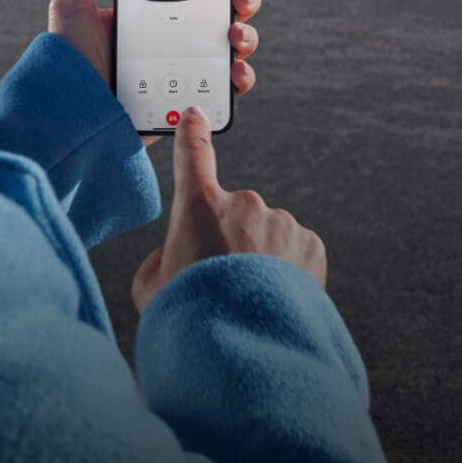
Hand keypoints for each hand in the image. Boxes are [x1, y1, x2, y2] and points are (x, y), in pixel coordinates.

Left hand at [48, 0, 264, 131]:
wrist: (72, 110)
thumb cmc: (68, 61)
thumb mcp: (70, 3)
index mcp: (158, 12)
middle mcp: (178, 37)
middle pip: (227, 10)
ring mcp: (189, 66)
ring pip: (236, 44)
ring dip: (247, 33)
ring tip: (234, 32)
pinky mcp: (192, 97)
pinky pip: (228, 86)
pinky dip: (241, 75)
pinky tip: (233, 68)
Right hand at [132, 106, 325, 311]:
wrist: (247, 347)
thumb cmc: (191, 317)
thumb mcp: (150, 287)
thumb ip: (164, 258)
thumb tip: (182, 254)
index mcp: (199, 206)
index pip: (192, 155)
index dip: (192, 134)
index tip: (195, 115)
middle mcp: (243, 203)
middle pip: (232, 218)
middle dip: (228, 244)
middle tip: (220, 285)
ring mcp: (281, 221)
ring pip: (266, 235)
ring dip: (259, 259)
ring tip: (249, 300)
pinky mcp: (311, 243)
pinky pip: (293, 251)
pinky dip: (286, 272)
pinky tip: (274, 299)